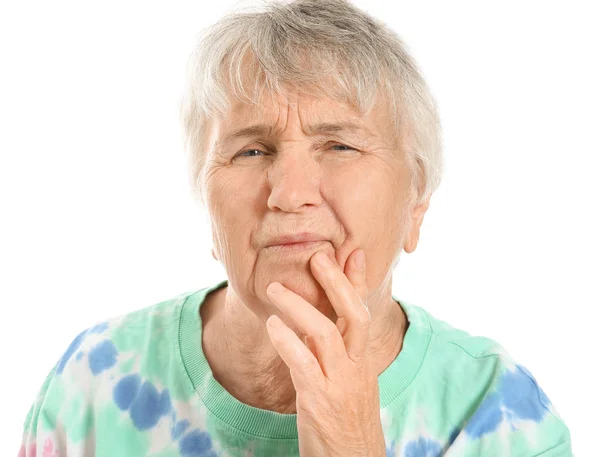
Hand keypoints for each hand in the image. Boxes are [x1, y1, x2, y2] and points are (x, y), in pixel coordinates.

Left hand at [265, 249, 386, 456]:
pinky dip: (287, 341)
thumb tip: (311, 326)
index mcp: (363, 362)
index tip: (354, 252)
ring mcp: (340, 384)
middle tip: (317, 256)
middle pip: (354, 315)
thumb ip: (332, 354)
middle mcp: (357, 368)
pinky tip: (273, 326)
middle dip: (336, 282)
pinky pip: (304, 364)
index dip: (358, 282)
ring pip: (327, 333)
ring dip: (299, 306)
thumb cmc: (346, 425)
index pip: (364, 313)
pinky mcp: (320, 402)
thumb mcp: (346, 384)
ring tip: (275, 288)